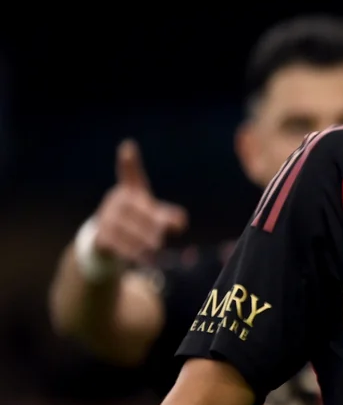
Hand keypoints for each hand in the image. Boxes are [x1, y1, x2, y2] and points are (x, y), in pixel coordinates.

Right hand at [89, 141, 187, 268]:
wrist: (108, 244)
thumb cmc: (138, 225)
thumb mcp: (156, 220)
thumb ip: (170, 219)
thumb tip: (180, 221)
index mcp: (131, 192)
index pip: (131, 175)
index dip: (129, 162)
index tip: (127, 146)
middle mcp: (116, 200)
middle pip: (138, 213)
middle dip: (151, 228)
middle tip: (160, 242)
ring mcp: (105, 216)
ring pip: (127, 229)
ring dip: (142, 242)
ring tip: (153, 251)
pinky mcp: (99, 234)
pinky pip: (116, 243)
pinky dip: (129, 252)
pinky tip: (140, 258)